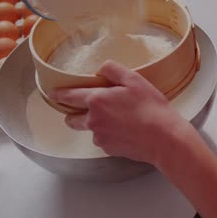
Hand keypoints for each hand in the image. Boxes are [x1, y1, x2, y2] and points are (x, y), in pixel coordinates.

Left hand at [50, 60, 191, 165]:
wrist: (164, 138)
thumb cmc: (151, 108)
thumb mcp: (134, 80)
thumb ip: (113, 70)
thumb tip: (100, 68)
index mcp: (96, 100)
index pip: (70, 96)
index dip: (59, 94)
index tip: (52, 93)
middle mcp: (93, 120)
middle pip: (72, 119)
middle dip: (72, 114)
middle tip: (83, 109)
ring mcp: (100, 137)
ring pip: (90, 130)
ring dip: (95, 124)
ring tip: (117, 119)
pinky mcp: (109, 149)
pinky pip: (103, 140)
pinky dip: (109, 134)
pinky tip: (125, 130)